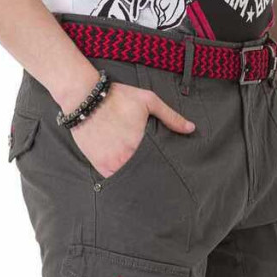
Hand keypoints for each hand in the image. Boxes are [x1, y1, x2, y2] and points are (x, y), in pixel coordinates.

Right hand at [69, 83, 194, 178]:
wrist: (85, 98)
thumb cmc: (118, 98)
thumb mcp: (148, 101)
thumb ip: (171, 116)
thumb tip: (191, 128)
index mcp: (140, 146)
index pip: (156, 166)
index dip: (161, 169)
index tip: (165, 171)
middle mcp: (126, 159)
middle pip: (142, 175)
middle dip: (148, 175)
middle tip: (154, 178)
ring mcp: (111, 164)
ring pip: (127, 178)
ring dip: (133, 177)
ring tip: (139, 175)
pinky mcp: (99, 165)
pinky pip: (112, 179)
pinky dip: (118, 176)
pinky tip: (123, 169)